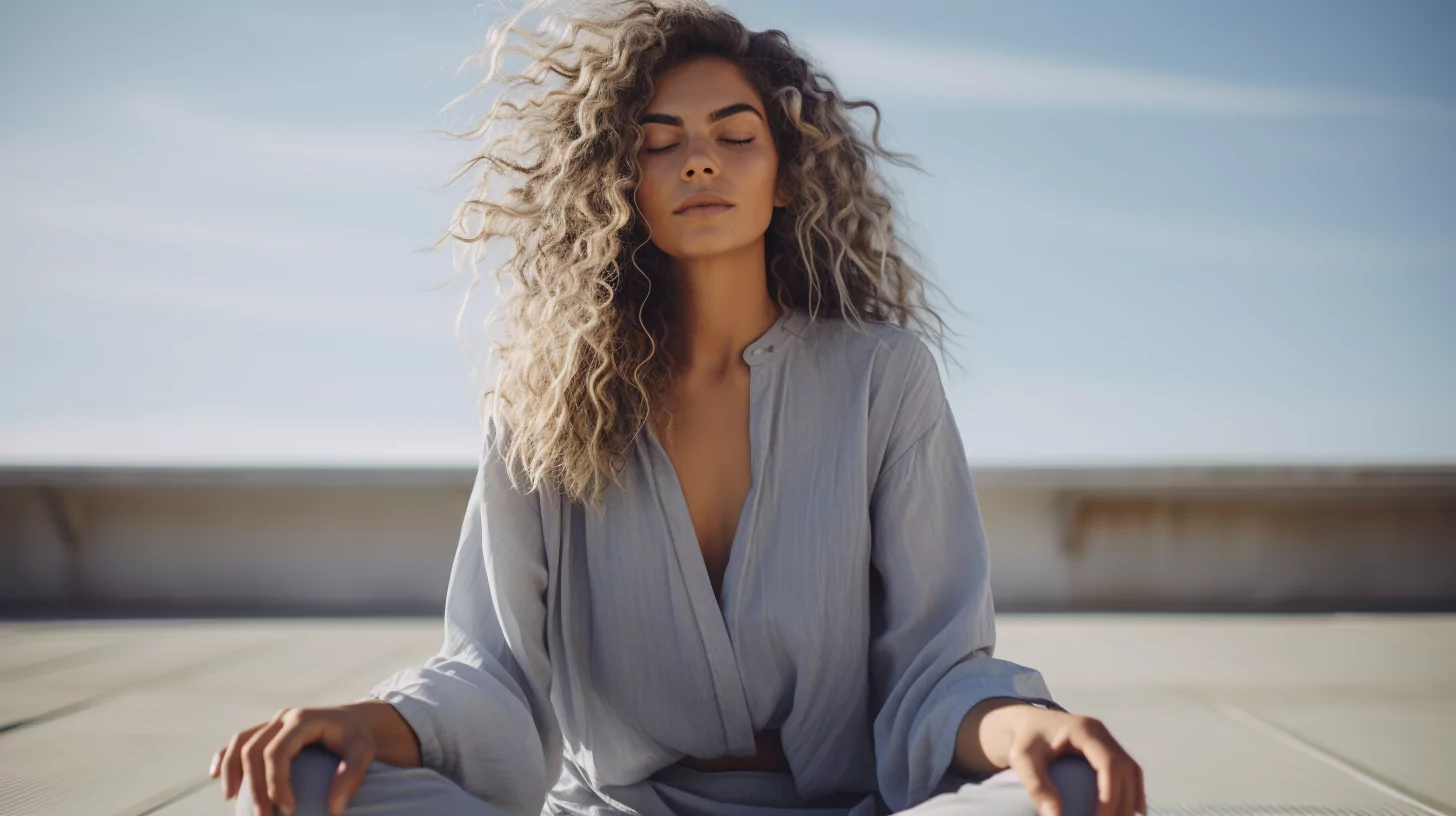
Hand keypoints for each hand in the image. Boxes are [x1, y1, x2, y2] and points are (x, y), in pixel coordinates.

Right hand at [208, 705, 375, 815]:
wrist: (355, 719)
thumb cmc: (358, 737)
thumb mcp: (364, 752)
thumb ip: (351, 777)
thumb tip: (334, 810)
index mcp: (303, 719)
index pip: (277, 751)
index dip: (276, 782)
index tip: (288, 809)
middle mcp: (283, 717)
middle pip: (254, 749)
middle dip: (254, 786)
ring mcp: (272, 722)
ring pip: (240, 743)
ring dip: (231, 771)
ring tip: (231, 800)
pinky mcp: (267, 730)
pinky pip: (239, 741)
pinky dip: (225, 757)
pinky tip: (214, 776)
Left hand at [994, 706, 1144, 815]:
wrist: (1025, 723)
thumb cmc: (1023, 741)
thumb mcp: (1022, 760)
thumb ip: (1037, 786)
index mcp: (1082, 729)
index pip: (1108, 763)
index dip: (1110, 794)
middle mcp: (1099, 731)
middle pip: (1125, 768)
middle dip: (1123, 801)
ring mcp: (1105, 738)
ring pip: (1131, 770)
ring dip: (1131, 798)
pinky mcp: (1106, 748)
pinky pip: (1127, 770)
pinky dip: (1132, 791)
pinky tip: (1132, 812)